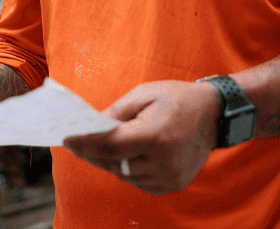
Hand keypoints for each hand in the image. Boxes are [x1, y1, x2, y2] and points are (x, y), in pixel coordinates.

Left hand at [63, 80, 219, 194]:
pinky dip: (129, 169)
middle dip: (93, 152)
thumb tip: (90, 127)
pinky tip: (132, 153)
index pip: (109, 145)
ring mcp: (169, 176)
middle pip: (113, 163)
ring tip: (109, 144)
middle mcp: (162, 161)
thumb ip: (115, 113)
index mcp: (155, 135)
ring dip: (112, 161)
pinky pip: (138, 182)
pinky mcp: (172, 185)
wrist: (213, 115)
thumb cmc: (176, 99)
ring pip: (124, 175)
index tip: (65, 139)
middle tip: (77, 141)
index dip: (84, 143)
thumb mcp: (144, 94)